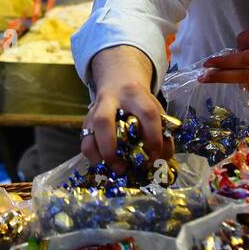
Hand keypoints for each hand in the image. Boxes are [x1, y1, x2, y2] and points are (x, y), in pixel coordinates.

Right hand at [82, 46, 172, 169]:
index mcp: (136, 95)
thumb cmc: (140, 102)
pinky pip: (85, 142)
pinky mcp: (86, 121)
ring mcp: (95, 111)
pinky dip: (94, 157)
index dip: (153, 137)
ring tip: (115, 169)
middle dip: (112, 149)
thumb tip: (164, 159)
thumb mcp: (155, 109)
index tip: (155, 155)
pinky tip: (107, 164)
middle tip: (124, 167)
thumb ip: (163, 132)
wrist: (118, 81)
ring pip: (89, 133)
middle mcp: (111, 101)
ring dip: (101, 155)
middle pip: (104, 122)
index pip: (147, 113)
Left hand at [200, 19, 248, 95]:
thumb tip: (235, 50)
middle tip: (202, 77)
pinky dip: (246, 80)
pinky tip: (245, 72)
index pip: (245, 61)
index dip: (225, 63)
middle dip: (220, 77)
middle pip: (243, 77)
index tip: (207, 64)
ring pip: (247, 84)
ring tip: (224, 69)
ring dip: (233, 77)